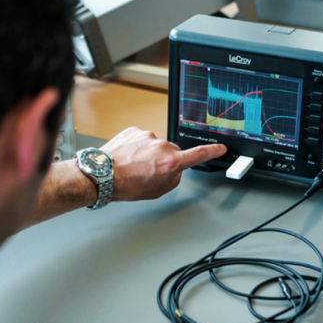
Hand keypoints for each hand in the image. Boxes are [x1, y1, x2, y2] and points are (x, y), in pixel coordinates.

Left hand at [100, 127, 226, 201]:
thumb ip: (172, 180)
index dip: (212, 151)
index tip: (220, 148)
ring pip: (155, 146)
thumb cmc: (126, 186)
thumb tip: (175, 172)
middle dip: (165, 161)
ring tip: (133, 167)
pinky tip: (128, 158)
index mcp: (170, 163)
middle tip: (148, 173)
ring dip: (148, 154)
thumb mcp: (156, 192)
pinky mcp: (134, 130)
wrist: (102, 175)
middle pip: (172, 153)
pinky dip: (137, 148)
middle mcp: (161, 146)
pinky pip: (141, 139)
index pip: (198, 155)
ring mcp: (147, 136)